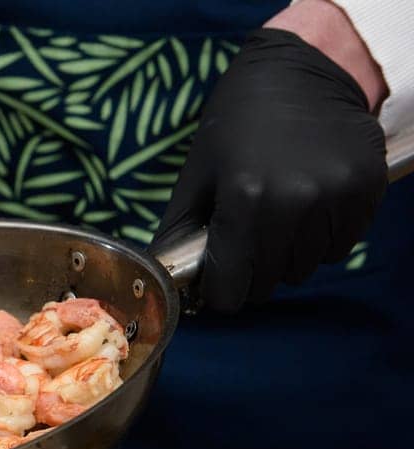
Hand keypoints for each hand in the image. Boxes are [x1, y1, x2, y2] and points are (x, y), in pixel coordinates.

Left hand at [151, 26, 385, 311]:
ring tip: (278, 218)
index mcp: (245, 198)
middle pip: (270, 282)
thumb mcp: (197, 174)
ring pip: (307, 267)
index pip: (233, 287)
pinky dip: (322, 239)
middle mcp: (295, 200)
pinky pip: (341, 246)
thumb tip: (164, 285)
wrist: (300, 71)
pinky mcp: (367, 190)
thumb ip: (180, 234)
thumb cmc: (236, 124)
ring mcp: (337, 195)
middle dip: (253, 274)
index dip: (222, 293)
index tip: (220, 282)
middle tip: (248, 243)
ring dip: (289, 256)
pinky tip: (309, 207)